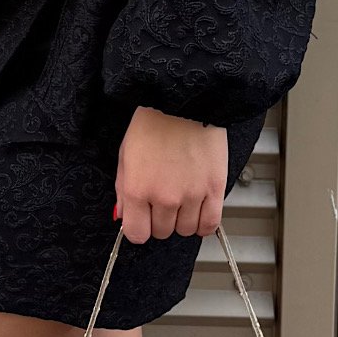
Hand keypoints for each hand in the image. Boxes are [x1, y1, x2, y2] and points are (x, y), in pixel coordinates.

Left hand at [114, 105, 226, 242]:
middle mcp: (163, 197)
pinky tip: (199, 212)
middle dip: (159, 220)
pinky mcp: (214, 189)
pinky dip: (203, 224)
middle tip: (162, 200)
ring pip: (185, 230)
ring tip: (182, 200)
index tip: (142, 219)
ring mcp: (191, 196)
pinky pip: (210, 224)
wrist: (184, 102)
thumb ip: (123, 190)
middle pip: (161, 232)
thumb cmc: (153, 124)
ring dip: (182, 220)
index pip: (137, 234)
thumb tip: (123, 216)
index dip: (139, 227)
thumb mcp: (125, 156)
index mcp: (137, 190)